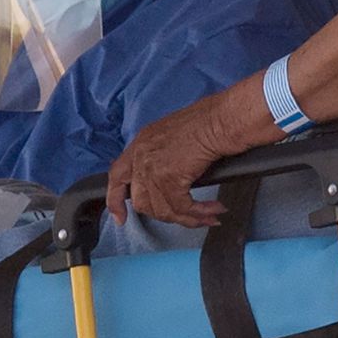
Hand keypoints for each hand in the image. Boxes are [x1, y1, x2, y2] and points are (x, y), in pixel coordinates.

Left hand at [106, 98, 230, 227]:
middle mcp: (142, 156)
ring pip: (163, 210)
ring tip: (207, 216)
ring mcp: (153, 168)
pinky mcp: (170, 179)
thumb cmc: (210, 120)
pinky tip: (213, 211)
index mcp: (142, 142)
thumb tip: (170, 174)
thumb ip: (163, 153)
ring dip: (187, 218)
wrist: (222, 118)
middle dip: (164, 214)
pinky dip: (199, 214)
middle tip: (186, 215)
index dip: (115, 200)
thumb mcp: (174, 133)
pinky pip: (183, 208)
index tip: (120, 218)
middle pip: (141, 201)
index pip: (117, 176)